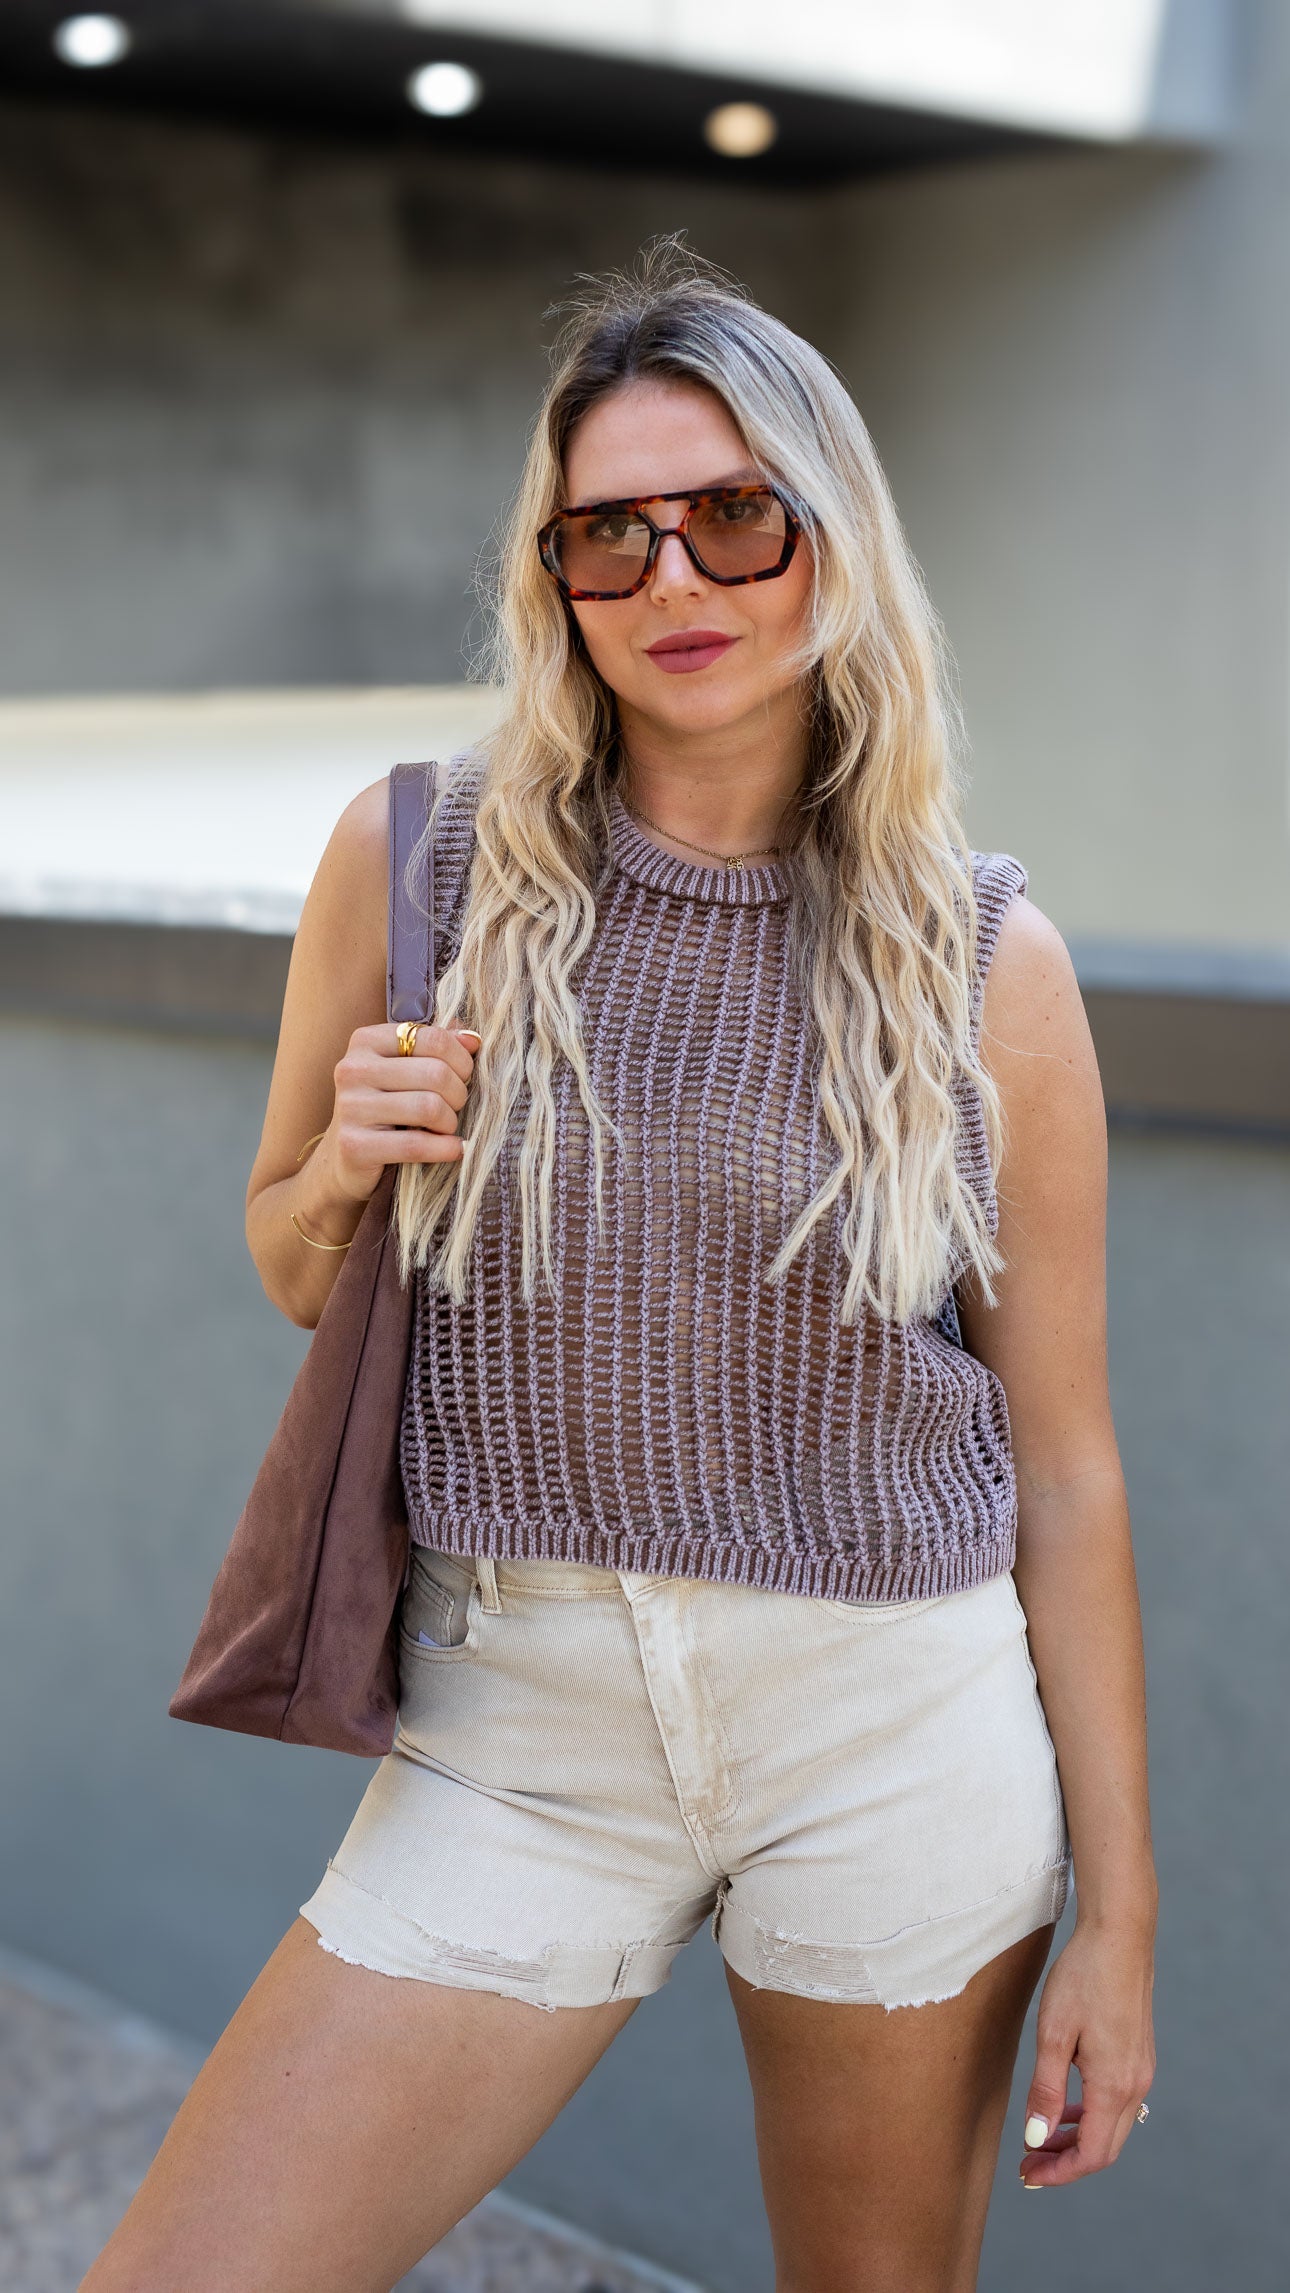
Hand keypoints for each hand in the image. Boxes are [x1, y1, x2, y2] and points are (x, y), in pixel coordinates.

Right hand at [321, 1020, 482, 1206]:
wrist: (343, 1158)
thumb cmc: (384, 1108)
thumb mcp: (405, 1070)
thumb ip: (437, 1048)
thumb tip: (472, 1039)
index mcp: (366, 1041)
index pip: (433, 1039)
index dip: (461, 1060)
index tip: (463, 1076)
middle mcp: (353, 1069)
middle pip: (435, 1073)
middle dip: (458, 1094)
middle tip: (455, 1107)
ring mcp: (350, 1108)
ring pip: (429, 1107)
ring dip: (450, 1122)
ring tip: (447, 1128)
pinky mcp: (354, 1146)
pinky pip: (416, 1145)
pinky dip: (445, 1149)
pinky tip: (454, 1149)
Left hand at [1018, 1915, 1155, 2188]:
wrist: (1120, 1935)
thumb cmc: (1083, 1978)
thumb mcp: (1054, 2034)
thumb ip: (1046, 2091)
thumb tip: (1037, 2138)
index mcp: (1114, 2086)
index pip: (1091, 2154)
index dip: (1059, 2173)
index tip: (1028, 2175)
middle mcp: (1135, 2085)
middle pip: (1105, 2148)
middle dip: (1066, 2161)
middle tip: (1029, 2164)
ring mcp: (1141, 2070)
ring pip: (1112, 2126)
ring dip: (1078, 2138)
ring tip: (1041, 2138)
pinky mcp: (1139, 2055)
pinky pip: (1116, 2102)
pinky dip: (1090, 2114)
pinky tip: (1066, 2105)